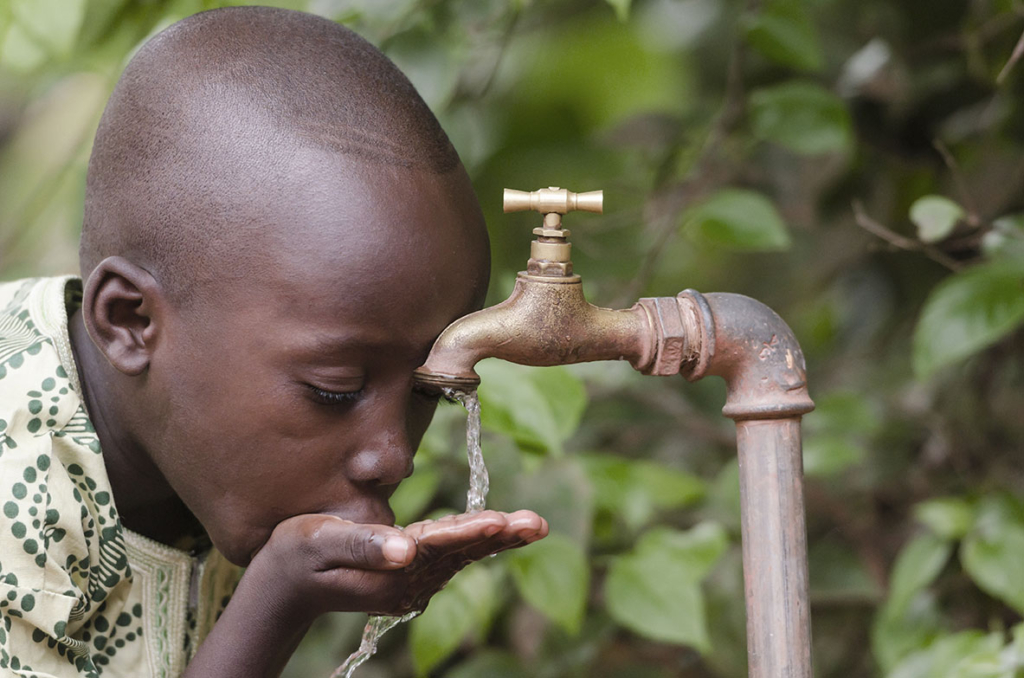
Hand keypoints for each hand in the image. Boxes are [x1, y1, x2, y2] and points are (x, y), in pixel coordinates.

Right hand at [247, 509, 547, 620]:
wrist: (284, 587)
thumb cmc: (297, 556)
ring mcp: (410, 584)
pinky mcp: (408, 577)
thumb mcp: (321, 543)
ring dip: (496, 539)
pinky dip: (475, 542)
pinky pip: (449, 557)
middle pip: (461, 553)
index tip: (504, 522)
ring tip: (530, 526)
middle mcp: (407, 582)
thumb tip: (407, 549)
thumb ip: (364, 545)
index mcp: (391, 571)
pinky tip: (498, 532)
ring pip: (460, 555)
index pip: (440, 545)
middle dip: (501, 536)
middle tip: (538, 524)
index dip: (472, 531)